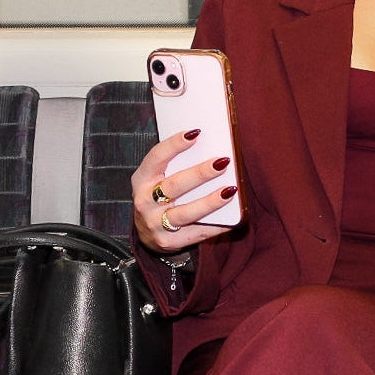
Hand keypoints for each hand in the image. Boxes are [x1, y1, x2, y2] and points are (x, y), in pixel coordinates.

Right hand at [132, 129, 237, 252]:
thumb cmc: (158, 197)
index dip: (174, 145)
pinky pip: (198, 232)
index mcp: (141, 180)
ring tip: (231, 190)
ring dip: (210, 201)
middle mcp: (145, 202)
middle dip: (200, 173)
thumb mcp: (156, 179)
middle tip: (222, 162)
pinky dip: (217, 225)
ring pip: (187, 213)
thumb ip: (175, 165)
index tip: (196, 133)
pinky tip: (233, 216)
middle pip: (175, 186)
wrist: (147, 234)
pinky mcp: (169, 242)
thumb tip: (210, 145)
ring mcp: (155, 224)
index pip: (156, 158)